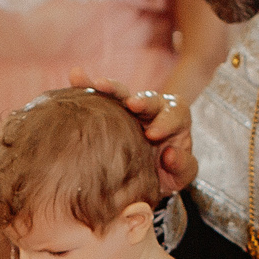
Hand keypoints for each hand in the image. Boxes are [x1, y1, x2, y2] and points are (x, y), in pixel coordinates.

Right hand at [72, 67, 197, 197]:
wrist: (145, 180)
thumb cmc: (168, 174)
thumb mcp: (182, 175)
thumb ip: (183, 166)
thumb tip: (169, 154)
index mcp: (176, 119)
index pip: (175, 114)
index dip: (165, 121)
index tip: (153, 134)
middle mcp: (153, 109)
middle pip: (149, 99)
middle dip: (140, 100)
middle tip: (132, 104)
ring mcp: (129, 109)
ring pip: (122, 94)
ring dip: (110, 87)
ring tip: (97, 84)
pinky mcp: (109, 112)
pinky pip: (98, 98)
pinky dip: (86, 87)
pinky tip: (75, 77)